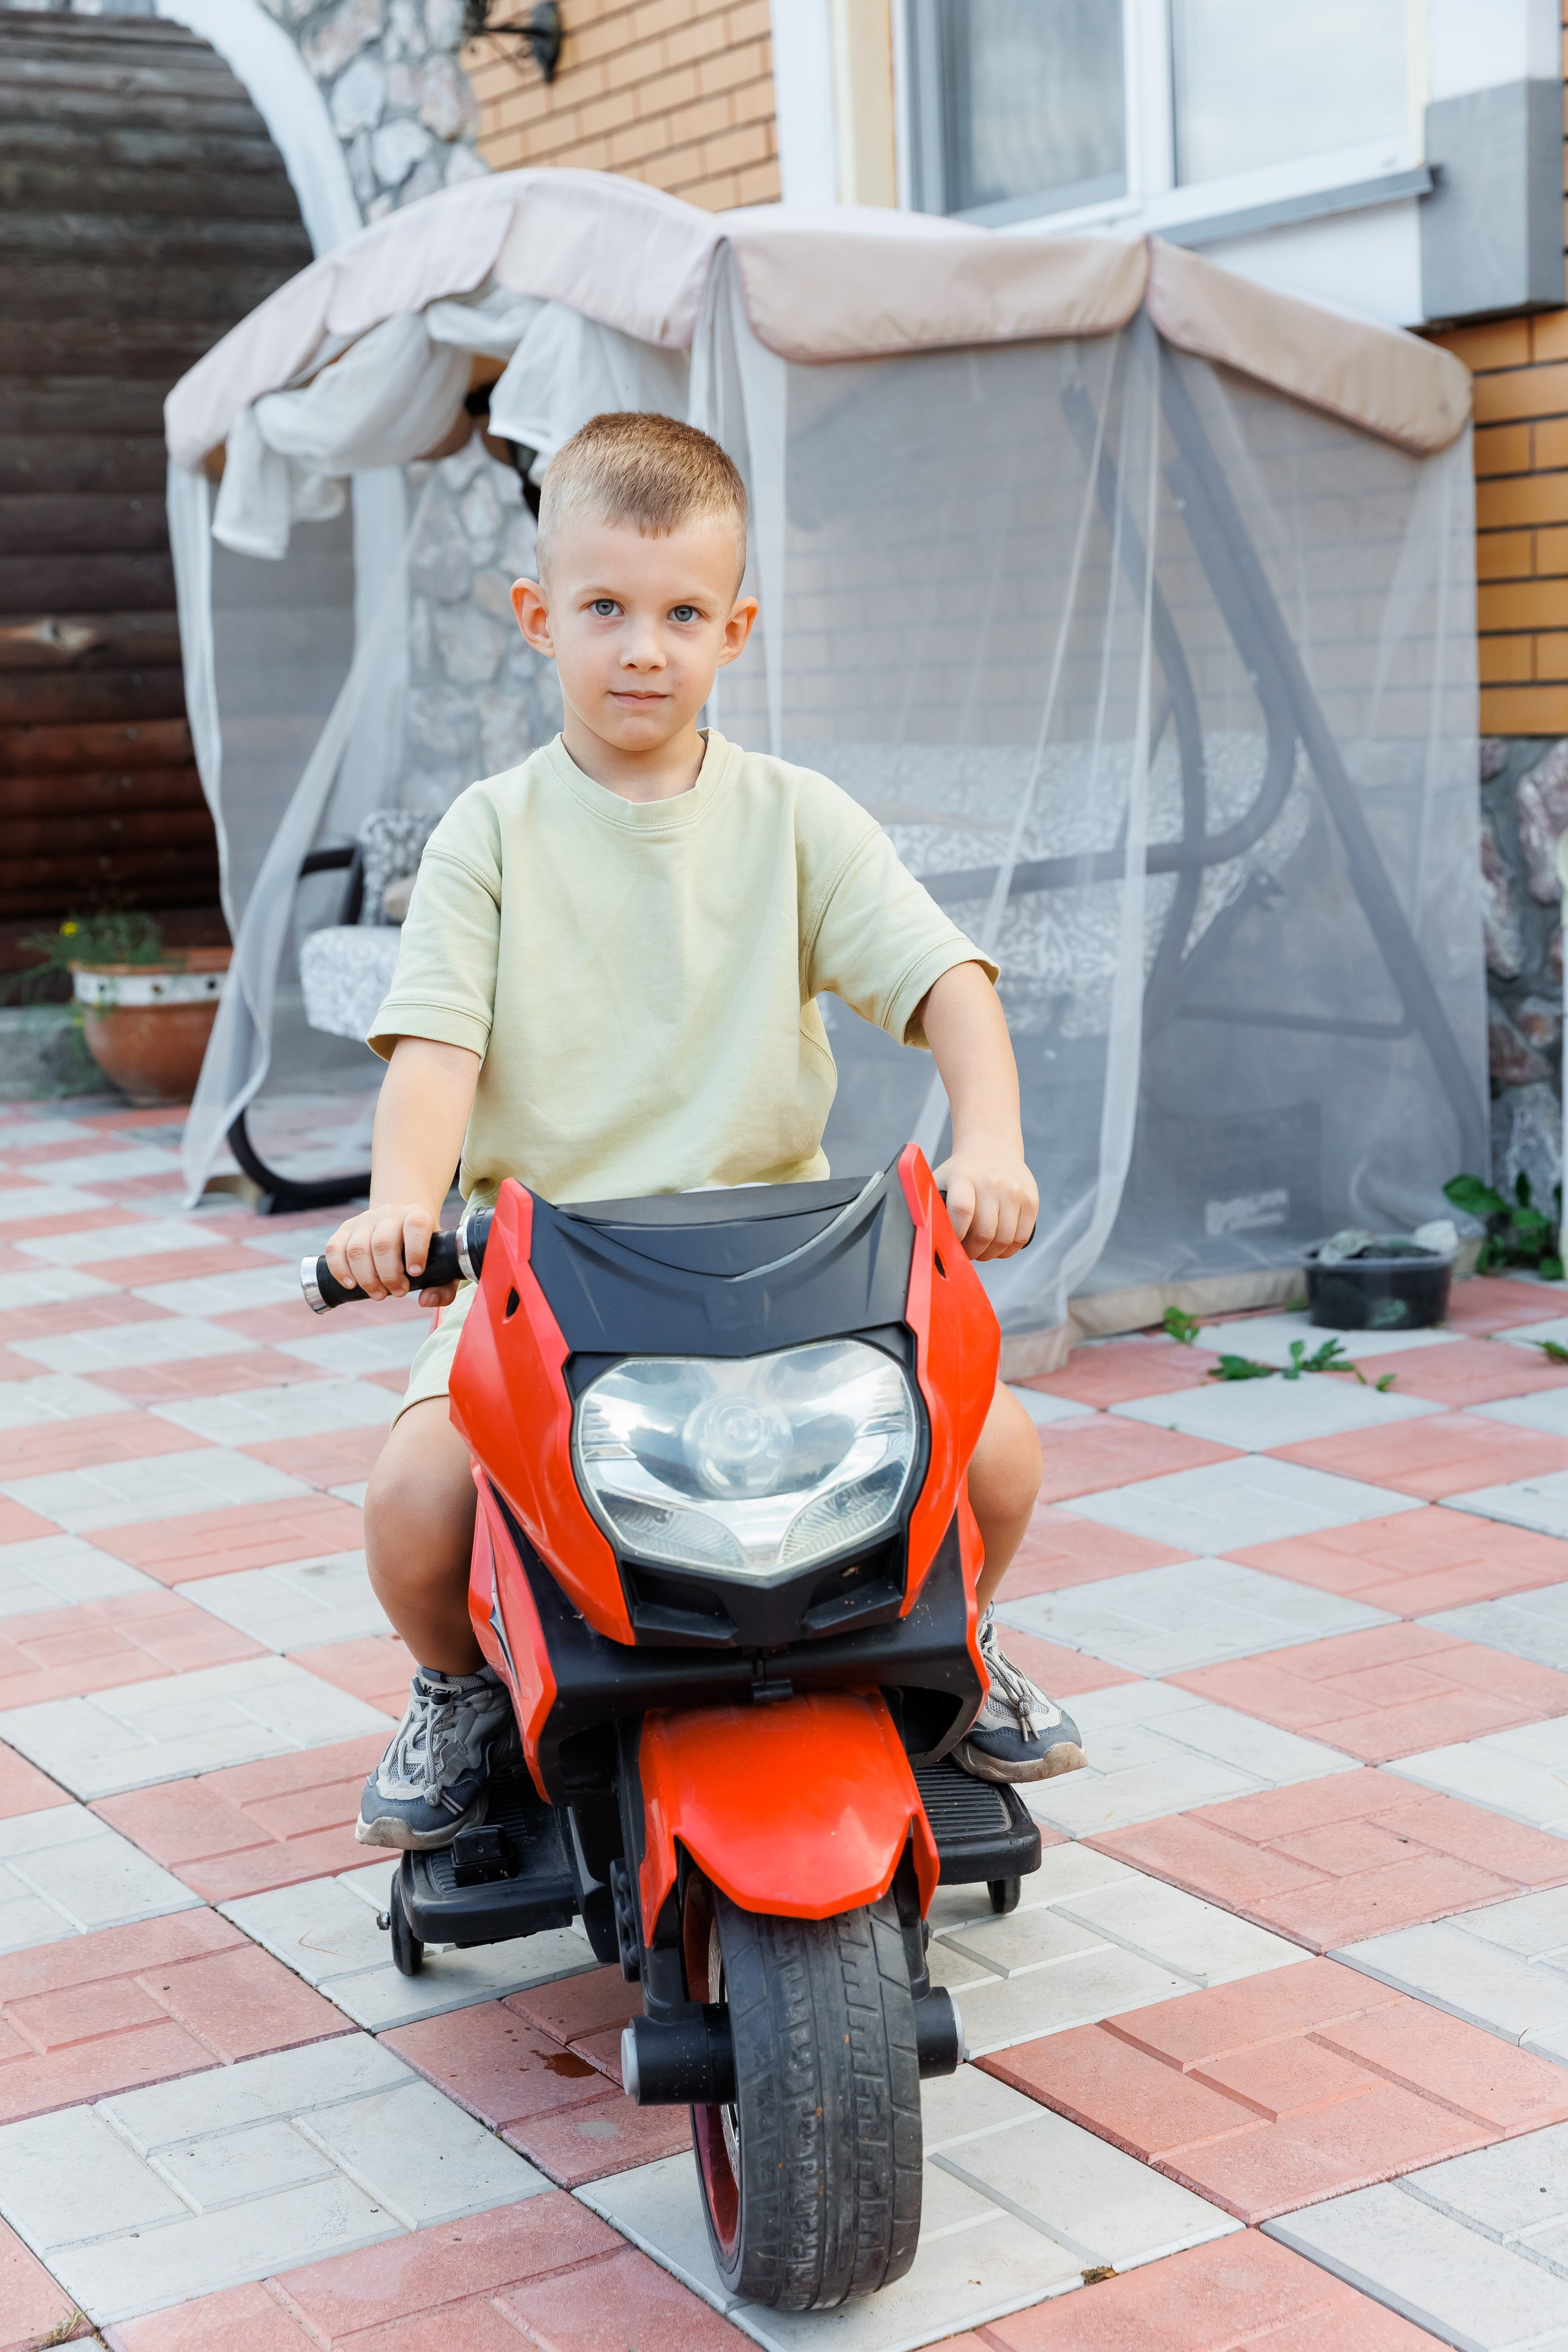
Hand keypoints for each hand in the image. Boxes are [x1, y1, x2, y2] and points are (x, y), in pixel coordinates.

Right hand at [321, 1203, 457, 1305]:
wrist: (401, 1220)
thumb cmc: (424, 1248)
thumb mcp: (442, 1262)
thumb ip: (444, 1287)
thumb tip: (426, 1301)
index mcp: (417, 1216)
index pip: (416, 1226)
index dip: (416, 1250)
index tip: (415, 1273)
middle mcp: (389, 1214)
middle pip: (382, 1243)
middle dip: (388, 1275)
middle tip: (397, 1292)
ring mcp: (364, 1220)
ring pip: (357, 1248)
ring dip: (366, 1277)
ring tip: (378, 1294)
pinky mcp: (345, 1229)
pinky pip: (334, 1248)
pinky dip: (340, 1269)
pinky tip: (351, 1285)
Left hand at [934, 1139, 1037, 1262]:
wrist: (992, 1148)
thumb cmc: (961, 1173)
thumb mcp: (941, 1179)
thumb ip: (930, 1204)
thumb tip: (926, 1236)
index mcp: (964, 1176)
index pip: (962, 1210)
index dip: (957, 1235)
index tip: (951, 1243)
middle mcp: (992, 1183)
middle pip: (984, 1232)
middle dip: (971, 1252)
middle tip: (965, 1252)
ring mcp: (1014, 1192)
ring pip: (1003, 1240)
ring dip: (989, 1254)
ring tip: (980, 1251)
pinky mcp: (1031, 1201)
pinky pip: (1021, 1238)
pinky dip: (1007, 1250)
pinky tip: (996, 1247)